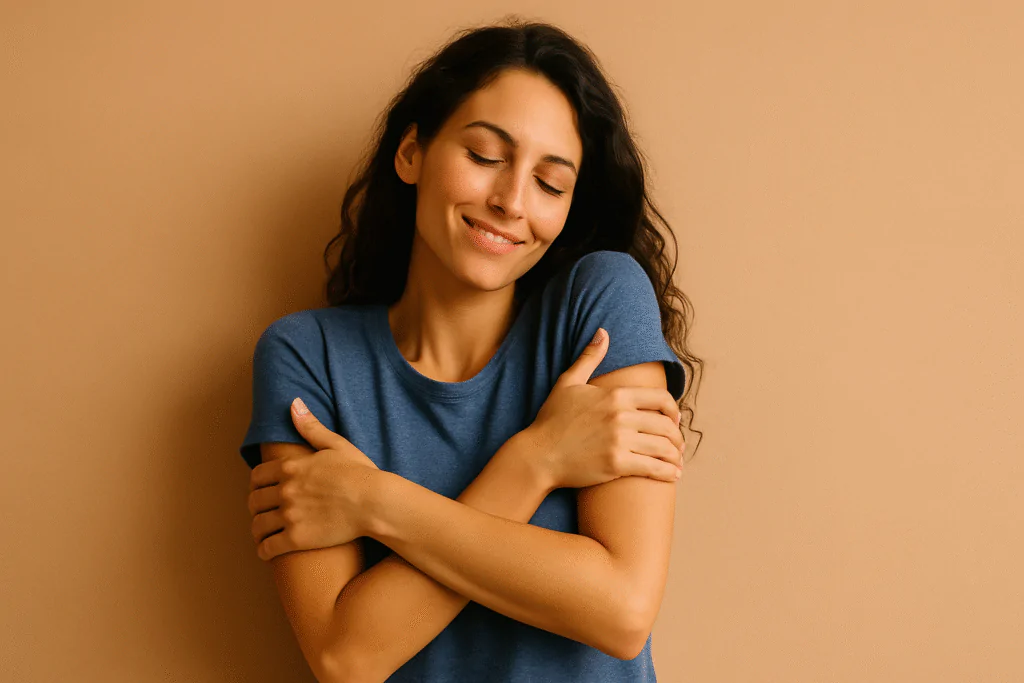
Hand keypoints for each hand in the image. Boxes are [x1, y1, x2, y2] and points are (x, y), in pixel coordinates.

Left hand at [247, 398, 380, 560]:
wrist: (375, 502)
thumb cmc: (360, 472)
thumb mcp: (336, 445)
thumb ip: (311, 427)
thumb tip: (294, 404)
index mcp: (291, 468)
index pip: (257, 476)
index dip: (256, 484)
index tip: (262, 490)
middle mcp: (285, 491)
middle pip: (254, 501)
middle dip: (256, 507)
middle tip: (263, 512)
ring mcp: (289, 516)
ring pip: (258, 525)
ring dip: (258, 529)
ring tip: (263, 533)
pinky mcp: (297, 539)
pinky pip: (268, 548)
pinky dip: (264, 550)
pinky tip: (268, 550)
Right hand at [526, 328, 684, 489]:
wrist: (539, 455)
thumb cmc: (552, 419)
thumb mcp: (568, 383)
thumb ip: (589, 357)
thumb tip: (603, 332)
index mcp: (615, 395)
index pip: (661, 399)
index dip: (673, 410)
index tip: (675, 419)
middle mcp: (621, 416)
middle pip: (665, 425)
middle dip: (676, 437)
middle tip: (676, 445)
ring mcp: (619, 441)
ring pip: (663, 447)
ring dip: (675, 456)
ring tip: (676, 462)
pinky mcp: (616, 464)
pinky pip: (653, 468)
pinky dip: (668, 472)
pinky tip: (673, 475)